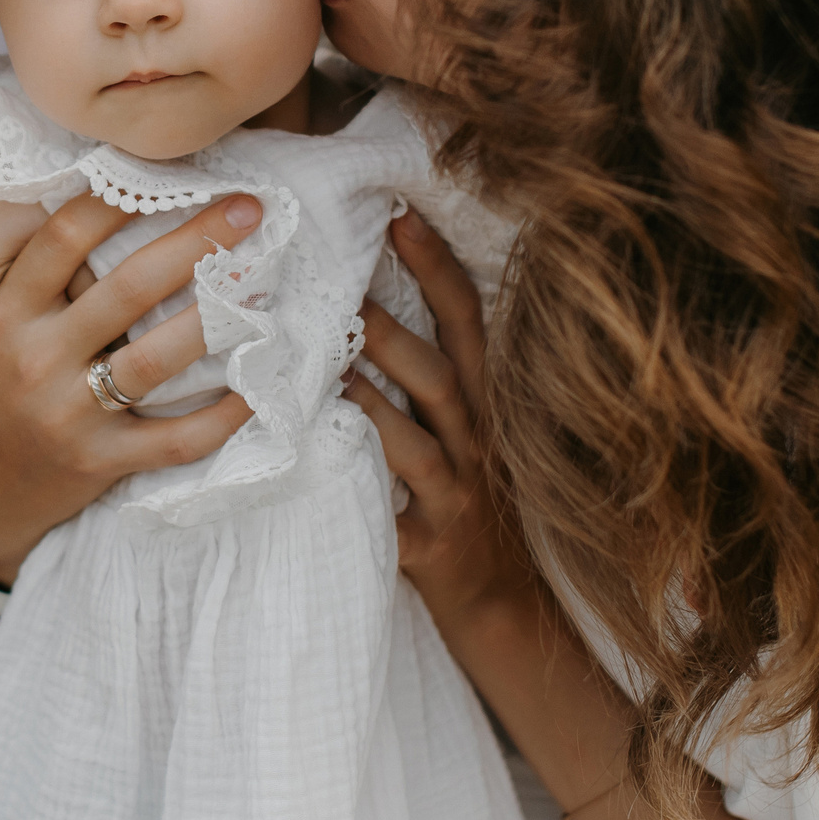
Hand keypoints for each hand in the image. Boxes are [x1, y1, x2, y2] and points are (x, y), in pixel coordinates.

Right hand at [0, 192, 262, 583]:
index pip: (65, 236)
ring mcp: (68, 413)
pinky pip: (175, 439)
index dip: (122, 197)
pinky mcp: (99, 462)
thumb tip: (110, 208)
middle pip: (128, 286)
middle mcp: (35, 357)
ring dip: (217, 319)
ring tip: (261, 287)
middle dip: (197, 240)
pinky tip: (256, 387)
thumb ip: (39, 283)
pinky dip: (222, 415)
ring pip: (156, 358)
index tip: (173, 171)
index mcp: (7, 313)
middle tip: (248, 210)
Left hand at [341, 208, 540, 633]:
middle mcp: (477, 440)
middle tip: (337, 289)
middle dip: (390, 330)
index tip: (400, 216)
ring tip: (322, 369)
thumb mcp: (464, 429)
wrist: (503, 603)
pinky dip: (356, 490)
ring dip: (370, 402)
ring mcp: (455, 493)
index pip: (468, 323)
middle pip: (438, 374)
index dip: (437, 267)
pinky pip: (389, 514)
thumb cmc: (469, 499)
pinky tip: (316, 465)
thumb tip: (361, 297)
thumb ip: (427, 372)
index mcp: (484, 402)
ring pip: (414, 441)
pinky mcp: (427, 544)